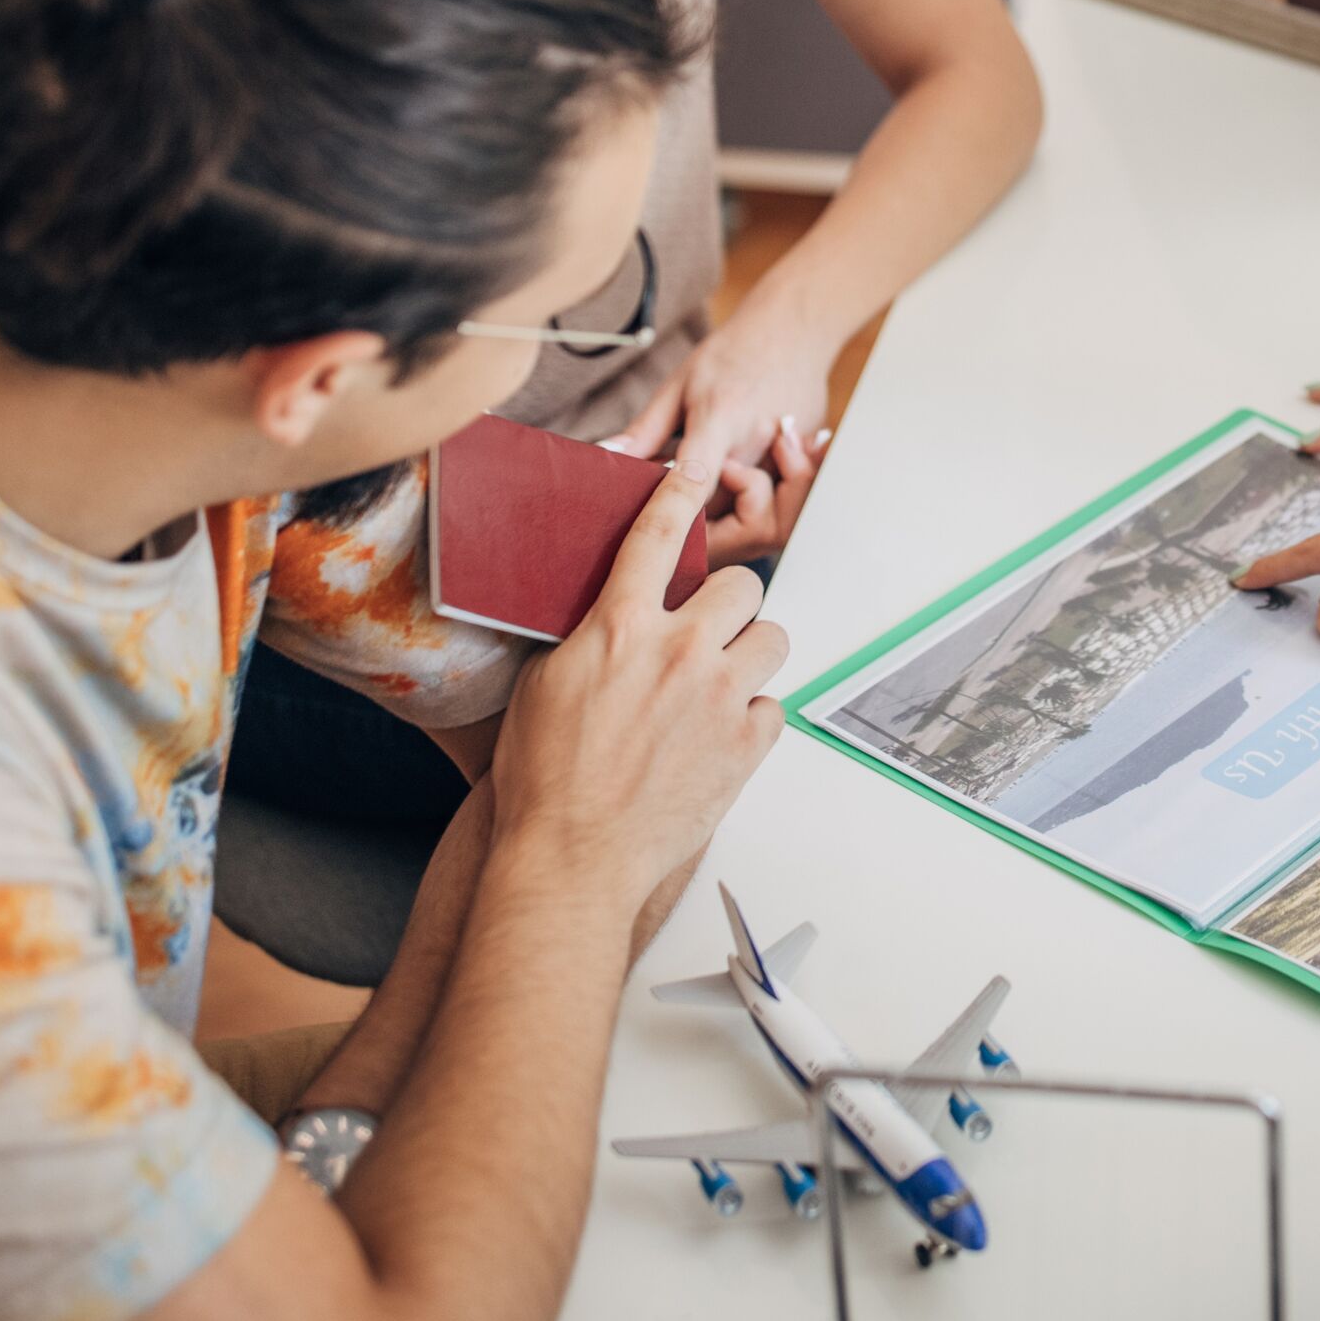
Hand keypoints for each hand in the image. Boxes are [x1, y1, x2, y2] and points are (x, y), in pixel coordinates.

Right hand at [489, 460, 787, 908]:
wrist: (572, 856)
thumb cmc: (544, 778)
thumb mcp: (546, 685)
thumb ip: (588, 638)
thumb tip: (610, 618)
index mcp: (619, 626)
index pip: (656, 536)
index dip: (679, 491)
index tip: (694, 464)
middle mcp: (677, 650)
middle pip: (745, 585)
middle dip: (733, 605)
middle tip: (713, 633)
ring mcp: (719, 696)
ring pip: (774, 639)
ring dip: (753, 657)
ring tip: (724, 686)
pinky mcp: (747, 745)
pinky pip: (775, 708)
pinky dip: (754, 720)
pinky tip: (721, 740)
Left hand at [607, 325, 835, 567]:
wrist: (796, 329)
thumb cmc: (733, 353)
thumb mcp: (680, 384)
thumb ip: (646, 430)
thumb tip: (607, 457)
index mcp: (721, 417)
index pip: (695, 481)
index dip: (672, 510)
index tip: (648, 530)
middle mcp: (757, 443)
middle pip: (720, 512)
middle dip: (692, 525)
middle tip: (664, 522)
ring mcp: (784, 456)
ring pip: (747, 514)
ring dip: (721, 518)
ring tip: (699, 505)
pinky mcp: (801, 464)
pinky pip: (770, 501)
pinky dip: (745, 503)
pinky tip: (730, 488)